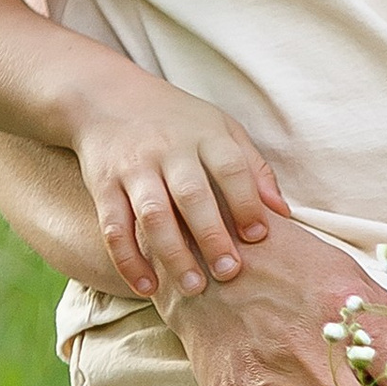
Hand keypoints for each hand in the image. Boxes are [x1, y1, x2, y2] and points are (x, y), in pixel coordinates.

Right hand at [66, 68, 287, 302]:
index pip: (231, 167)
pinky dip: (129, 261)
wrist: (106, 97)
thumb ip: (252, 167)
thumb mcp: (220, 128)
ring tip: (193, 288)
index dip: (247, 201)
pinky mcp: (103, 186)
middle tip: (230, 273)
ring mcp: (133, 168)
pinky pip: (114, 228)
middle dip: (212, 236)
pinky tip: (148, 287)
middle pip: (192, 195)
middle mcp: (168, 150)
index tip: (260, 236)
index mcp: (204, 134)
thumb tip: (283, 212)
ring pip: (153, 215)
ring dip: (173, 254)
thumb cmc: (177, 121)